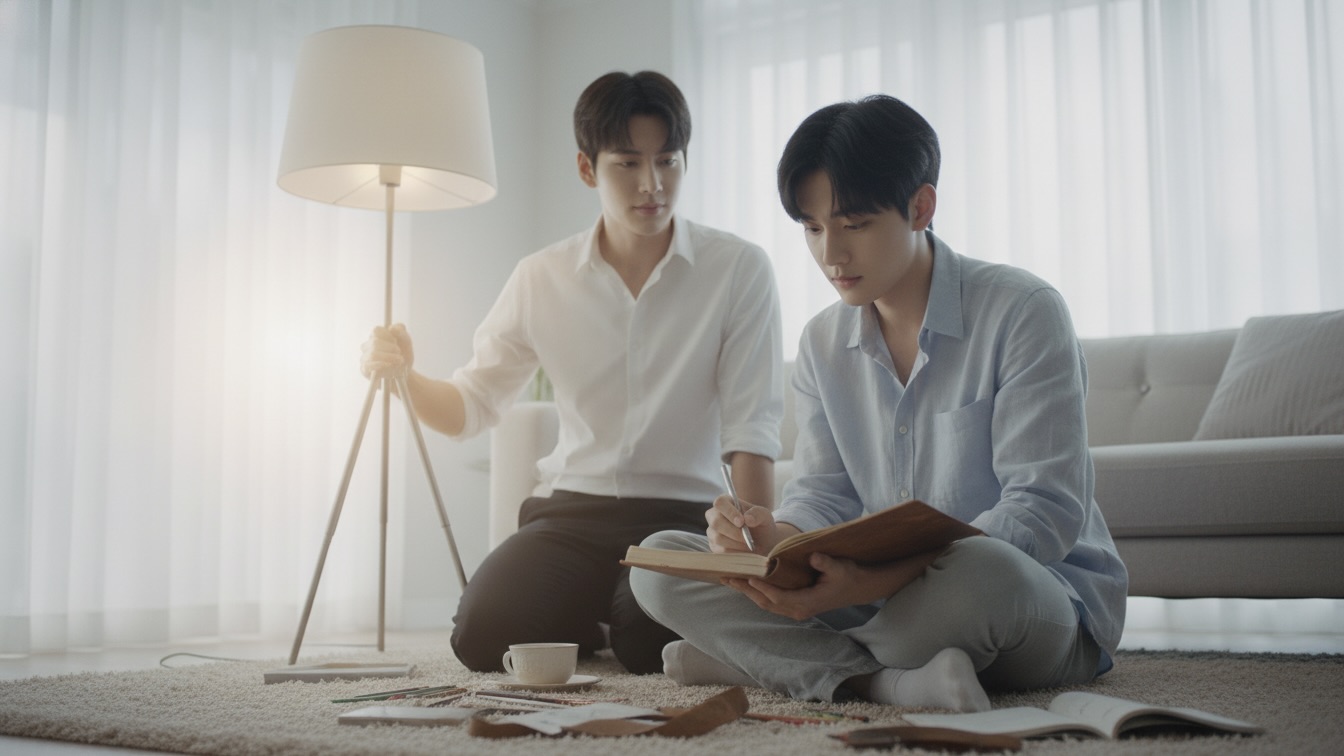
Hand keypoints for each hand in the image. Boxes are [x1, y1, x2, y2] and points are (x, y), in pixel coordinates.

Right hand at [360, 324, 413, 379]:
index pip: (376, 330)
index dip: (387, 335)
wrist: (405, 372)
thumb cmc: (403, 354)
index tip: (396, 341)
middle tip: (400, 353)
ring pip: (373, 354)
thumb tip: (391, 328)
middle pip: (375, 342)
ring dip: (389, 357)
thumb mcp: (406, 341)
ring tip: (399, 361)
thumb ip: (401, 331)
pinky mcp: (364, 369)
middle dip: (390, 348)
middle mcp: (367, 345)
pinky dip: (381, 365)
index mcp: (376, 336)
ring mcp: (365, 357)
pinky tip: (389, 365)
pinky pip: (369, 365)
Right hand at [705, 493, 774, 553]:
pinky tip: (744, 550)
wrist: (763, 544)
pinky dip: (735, 552)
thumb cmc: (761, 526)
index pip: (720, 503)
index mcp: (726, 503)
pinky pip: (720, 551)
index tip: (742, 522)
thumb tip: (747, 518)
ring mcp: (712, 532)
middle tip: (747, 538)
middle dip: (734, 532)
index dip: (729, 512)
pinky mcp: (714, 546)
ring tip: (749, 544)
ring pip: (718, 538)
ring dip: (736, 543)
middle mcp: (715, 515)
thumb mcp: (765, 517)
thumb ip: (758, 514)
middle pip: (715, 522)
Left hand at [726, 549, 943, 619]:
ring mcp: (796, 609)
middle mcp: (798, 610)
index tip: (747, 577)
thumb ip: (826, 563)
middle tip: (727, 577)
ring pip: (765, 603)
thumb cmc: (849, 576)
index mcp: (806, 604)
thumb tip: (813, 556)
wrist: (860, 588)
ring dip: (747, 591)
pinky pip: (770, 600)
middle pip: (765, 602)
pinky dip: (756, 592)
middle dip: (745, 590)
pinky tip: (745, 582)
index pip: (777, 597)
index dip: (761, 587)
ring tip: (729, 579)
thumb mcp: (840, 567)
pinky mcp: (795, 604)